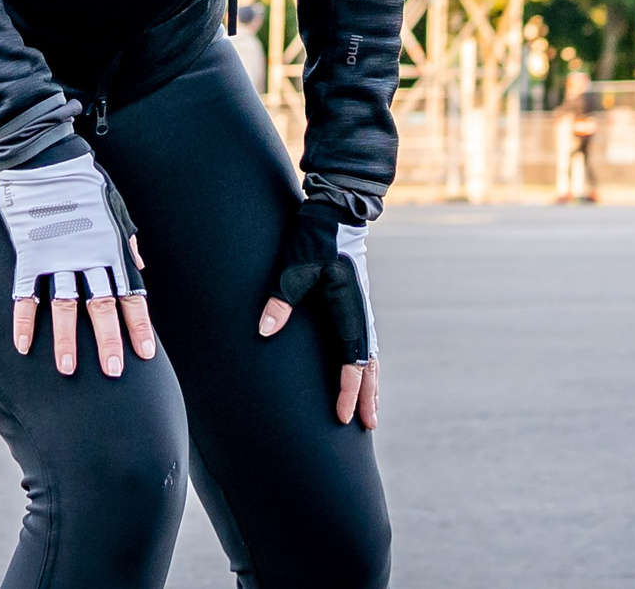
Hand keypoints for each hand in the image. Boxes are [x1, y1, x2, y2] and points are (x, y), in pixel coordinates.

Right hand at [0, 154, 158, 377]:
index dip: (138, 326)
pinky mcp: (28, 252)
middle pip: (102, 306)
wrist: (44, 154)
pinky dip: (24, 319)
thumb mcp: (115, 204)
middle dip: (109, 341)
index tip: (145, 355)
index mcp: (111, 246)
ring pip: (66, 306)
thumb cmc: (82, 179)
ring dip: (68, 340)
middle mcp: (87, 255)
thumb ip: (127, 240)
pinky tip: (24, 345)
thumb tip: (140, 267)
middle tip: (113, 372)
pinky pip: (25, 292)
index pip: (130, 294)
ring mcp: (56, 255)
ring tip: (69, 369)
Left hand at [258, 198, 379, 427]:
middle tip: (368, 426)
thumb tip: (265, 332)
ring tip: (369, 409)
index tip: (344, 417)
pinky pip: (363, 340)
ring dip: (370, 382)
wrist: (337, 208)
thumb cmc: (314, 236)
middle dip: (368, 395)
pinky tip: (360, 371)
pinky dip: (365, 363)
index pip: (354, 360)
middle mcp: (360, 311)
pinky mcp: (353, 300)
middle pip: (369, 363)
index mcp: (350, 308)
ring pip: (369, 353)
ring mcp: (360, 306)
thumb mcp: (293, 266)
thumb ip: (281, 299)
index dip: (350, 390)